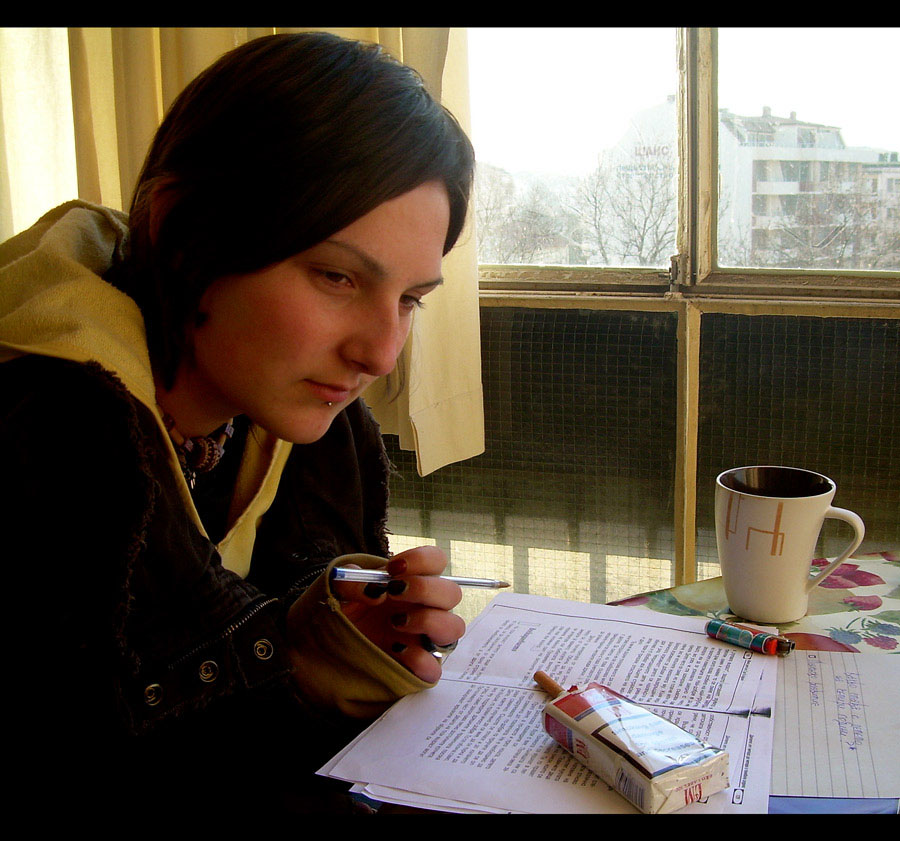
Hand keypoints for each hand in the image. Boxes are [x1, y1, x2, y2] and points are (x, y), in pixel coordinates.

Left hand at [334, 546, 465, 682]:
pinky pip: (434, 667)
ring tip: (395, 622)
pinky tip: (395, 650)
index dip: (421, 560)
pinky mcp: (418, 667)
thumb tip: (373, 590)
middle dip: (424, 589)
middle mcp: (426, 608)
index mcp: (413, 582)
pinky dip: (419, 659)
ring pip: (455, 627)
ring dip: (428, 620)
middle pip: (452, 593)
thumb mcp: (340, 589)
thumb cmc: (346, 611)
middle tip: (393, 592)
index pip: (437, 561)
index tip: (393, 568)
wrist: (332, 644)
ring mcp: (425, 638)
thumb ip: (351, 580)